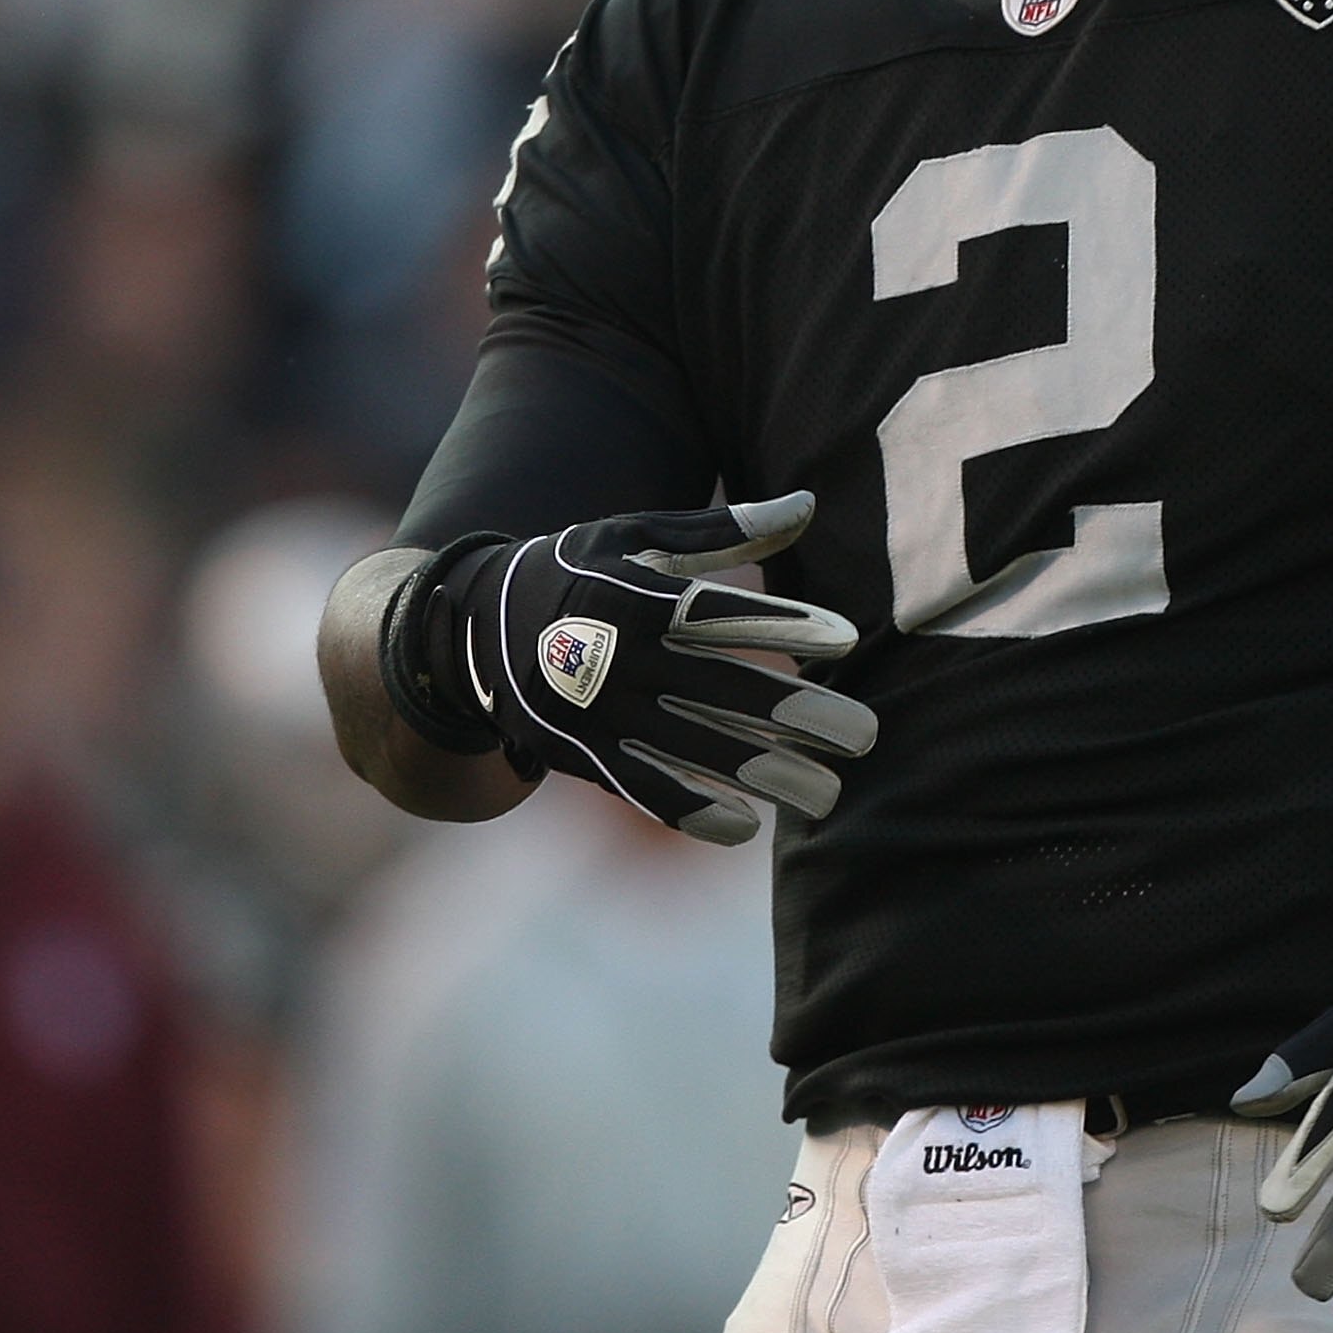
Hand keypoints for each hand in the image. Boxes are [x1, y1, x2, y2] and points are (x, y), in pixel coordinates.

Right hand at [390, 495, 875, 842]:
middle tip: (866, 734)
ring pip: (695, 749)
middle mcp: (622, 656)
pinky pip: (644, 790)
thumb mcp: (633, 534)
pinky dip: (694, 811)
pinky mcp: (581, 754)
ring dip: (767, 775)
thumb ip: (722, 528)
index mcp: (638, 595)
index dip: (786, 624)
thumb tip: (806, 504)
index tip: (846, 639)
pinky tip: (747, 827)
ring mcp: (600, 712)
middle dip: (800, 715)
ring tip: (829, 792)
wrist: (466, 628)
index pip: (724, 611)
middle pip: (724, 689)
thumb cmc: (573, 569)